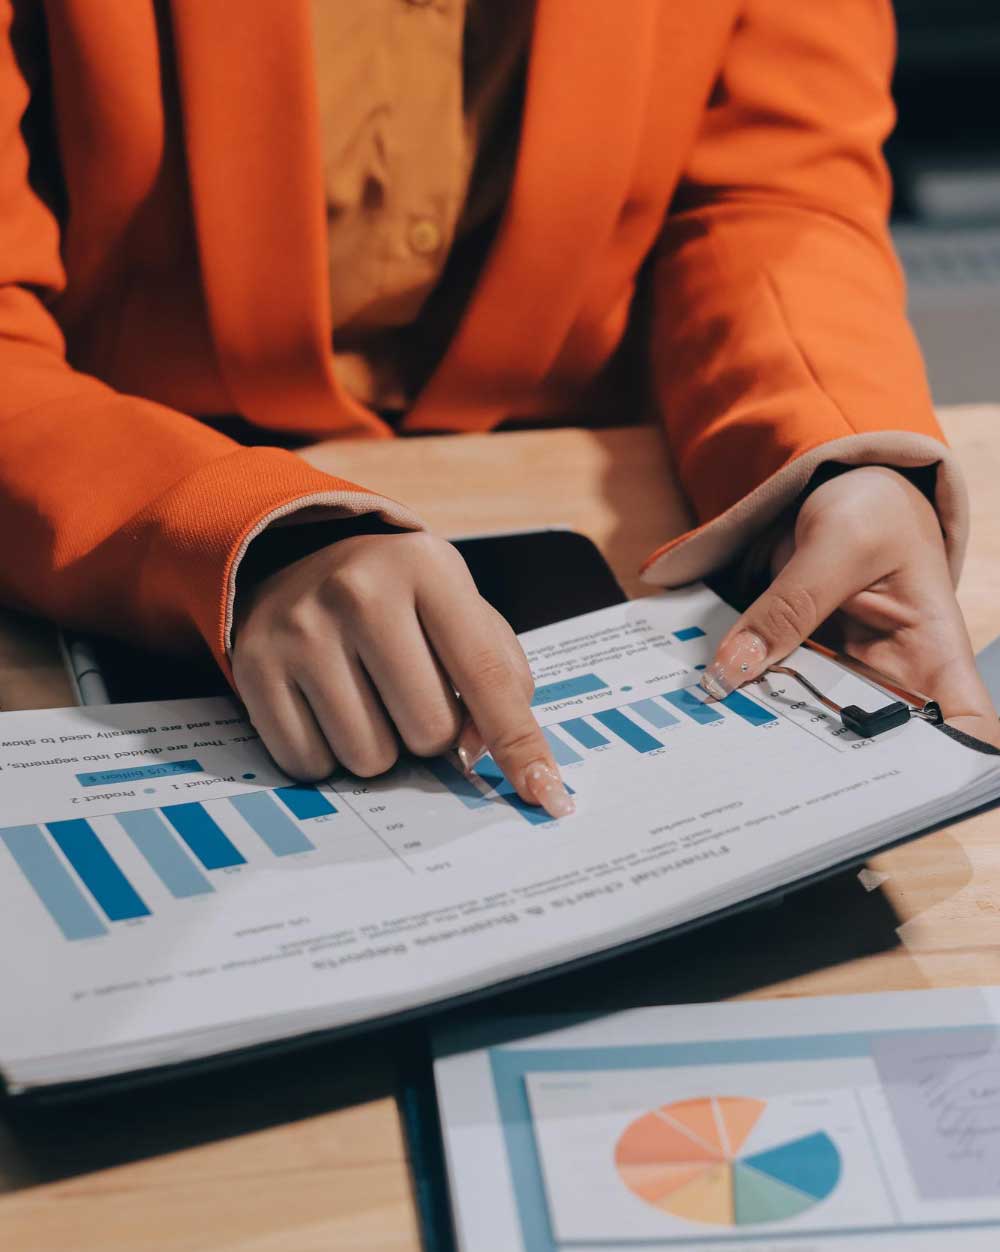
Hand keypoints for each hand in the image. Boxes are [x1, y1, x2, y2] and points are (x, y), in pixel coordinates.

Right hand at [231, 532, 573, 815]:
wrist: (292, 556)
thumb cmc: (399, 598)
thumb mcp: (458, 607)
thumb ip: (498, 675)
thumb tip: (480, 754)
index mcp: (427, 568)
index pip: (488, 676)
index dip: (521, 744)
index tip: (546, 794)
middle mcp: (358, 592)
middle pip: (429, 733)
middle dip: (430, 732)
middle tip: (407, 692)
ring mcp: (299, 630)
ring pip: (370, 759)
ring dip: (379, 747)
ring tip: (364, 695)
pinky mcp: (252, 668)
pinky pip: (310, 764)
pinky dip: (327, 753)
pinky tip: (324, 705)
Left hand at [701, 466, 999, 746]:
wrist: (840, 489)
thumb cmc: (873, 509)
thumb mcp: (840, 541)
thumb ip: (792, 603)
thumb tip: (737, 667)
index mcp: (937, 656)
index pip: (968, 731)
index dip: (949, 771)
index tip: (897, 789)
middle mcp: (895, 681)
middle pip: (877, 749)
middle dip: (831, 769)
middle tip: (779, 770)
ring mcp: (844, 679)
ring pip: (814, 729)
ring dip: (774, 736)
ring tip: (733, 740)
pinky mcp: (801, 669)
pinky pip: (774, 696)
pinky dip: (747, 701)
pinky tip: (716, 707)